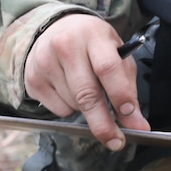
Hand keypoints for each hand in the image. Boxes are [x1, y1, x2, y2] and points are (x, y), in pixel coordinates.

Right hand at [24, 15, 149, 150]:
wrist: (56, 29)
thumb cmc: (93, 45)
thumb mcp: (117, 56)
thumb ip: (128, 90)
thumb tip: (138, 126)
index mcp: (93, 35)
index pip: (107, 68)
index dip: (120, 95)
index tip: (130, 117)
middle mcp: (66, 45)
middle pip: (86, 94)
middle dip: (103, 123)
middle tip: (116, 141)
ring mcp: (45, 62)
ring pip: (73, 105)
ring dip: (87, 110)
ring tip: (87, 89)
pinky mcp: (32, 79)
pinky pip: (58, 110)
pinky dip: (69, 109)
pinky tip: (69, 89)